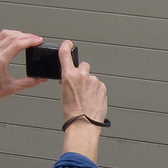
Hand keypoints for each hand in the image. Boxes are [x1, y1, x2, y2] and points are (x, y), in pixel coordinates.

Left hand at [0, 29, 45, 108]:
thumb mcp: (12, 88)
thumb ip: (29, 82)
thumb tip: (41, 79)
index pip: (17, 44)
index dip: (30, 40)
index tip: (39, 40)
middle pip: (12, 36)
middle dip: (27, 36)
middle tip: (36, 39)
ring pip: (5, 34)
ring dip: (18, 34)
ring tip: (27, 39)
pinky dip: (10, 36)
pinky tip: (15, 40)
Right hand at [57, 42, 108, 160]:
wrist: (83, 123)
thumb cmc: (72, 112)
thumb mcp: (64, 93)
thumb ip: (68, 82)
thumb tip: (70, 79)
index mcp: (68, 75)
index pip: (65, 54)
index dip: (66, 46)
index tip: (68, 44)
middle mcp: (82, 75)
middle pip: (83, 66)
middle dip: (82, 73)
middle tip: (80, 86)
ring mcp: (94, 80)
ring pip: (92, 78)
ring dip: (90, 85)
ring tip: (86, 98)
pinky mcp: (103, 87)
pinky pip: (99, 86)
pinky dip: (97, 91)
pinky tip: (93, 100)